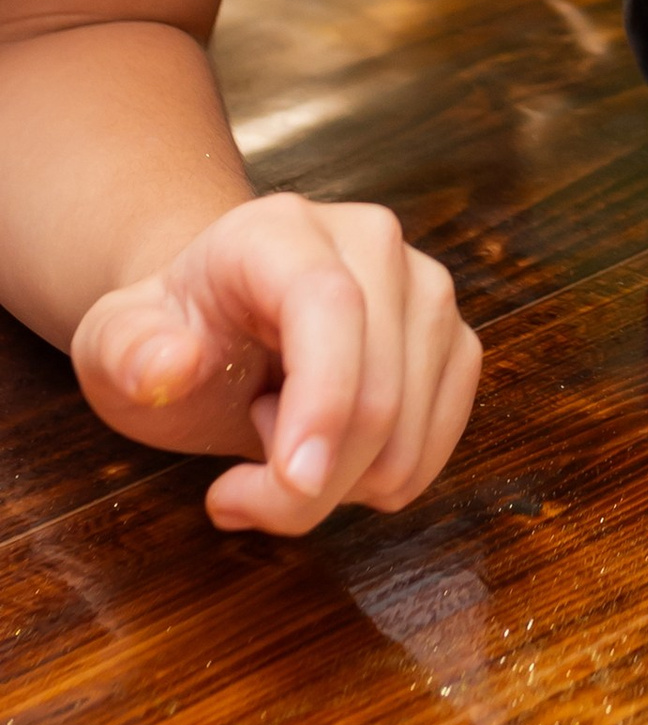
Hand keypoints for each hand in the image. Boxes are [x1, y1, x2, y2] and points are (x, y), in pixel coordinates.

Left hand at [71, 193, 482, 533]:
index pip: (330, 307)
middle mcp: (373, 243)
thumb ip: (128, 351)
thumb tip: (169, 365)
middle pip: (377, 390)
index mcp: (281, 229)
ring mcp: (427, 291)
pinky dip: (377, 483)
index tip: (295, 483)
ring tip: (277, 443)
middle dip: (307, 482)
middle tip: (234, 494)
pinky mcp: (455, 343)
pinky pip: (435, 447)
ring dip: (336, 483)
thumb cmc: (171, 333)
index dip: (324, 400)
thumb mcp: (114, 343)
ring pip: (410, 433)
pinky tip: (325, 456)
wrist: (220, 320)